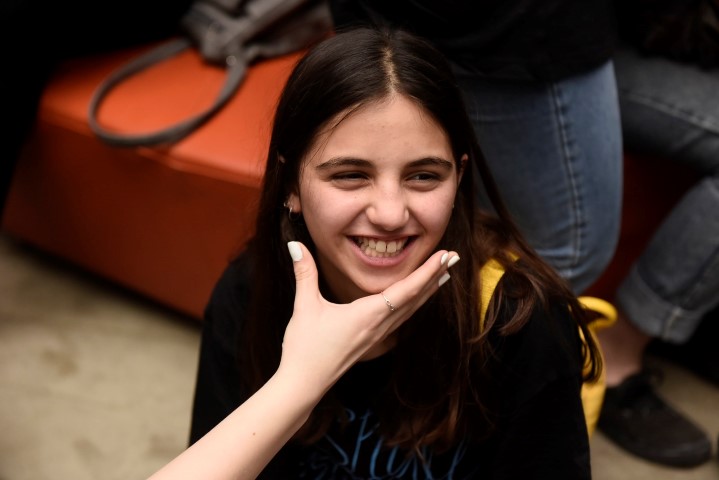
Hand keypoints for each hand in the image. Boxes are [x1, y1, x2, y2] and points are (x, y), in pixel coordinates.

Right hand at [276, 241, 458, 397]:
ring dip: (428, 291)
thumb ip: (304, 272)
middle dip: (436, 277)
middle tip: (455, 258)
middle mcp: (379, 325)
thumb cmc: (305, 348)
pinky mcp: (372, 342)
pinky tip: (416, 300)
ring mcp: (378, 336)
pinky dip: (414, 304)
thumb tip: (295, 244)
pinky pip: (401, 319)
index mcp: (368, 314)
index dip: (427, 271)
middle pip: (416, 299)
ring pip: (411, 310)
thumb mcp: (304, 306)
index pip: (406, 289)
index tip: (445, 255)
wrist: (304, 384)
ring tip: (444, 275)